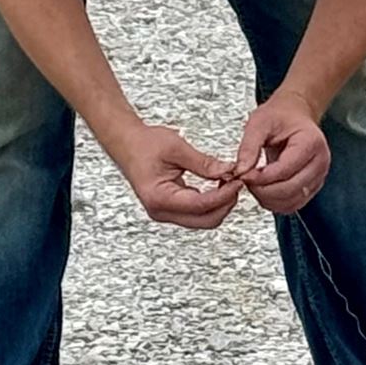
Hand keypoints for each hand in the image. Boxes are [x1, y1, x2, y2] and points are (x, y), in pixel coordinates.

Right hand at [115, 121, 242, 229]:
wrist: (127, 143)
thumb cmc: (144, 144)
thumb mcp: (177, 148)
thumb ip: (204, 163)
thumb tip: (229, 172)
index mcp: (159, 198)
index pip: (201, 205)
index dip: (224, 195)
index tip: (238, 182)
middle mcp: (161, 211)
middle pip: (205, 220)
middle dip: (225, 203)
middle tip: (237, 182)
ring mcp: (166, 212)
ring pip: (203, 220)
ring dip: (220, 204)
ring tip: (229, 182)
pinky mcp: (171, 208)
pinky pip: (197, 213)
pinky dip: (211, 202)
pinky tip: (219, 186)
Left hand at [236, 92, 330, 216]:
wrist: (295, 114)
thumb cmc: (281, 115)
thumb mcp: (259, 122)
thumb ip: (248, 147)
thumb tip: (241, 171)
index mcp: (310, 143)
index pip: (285, 170)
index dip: (261, 177)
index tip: (244, 174)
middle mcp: (319, 162)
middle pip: (290, 189)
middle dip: (263, 190)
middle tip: (247, 180)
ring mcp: (318, 177)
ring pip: (292, 201)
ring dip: (268, 199)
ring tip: (254, 184)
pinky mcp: (311, 186)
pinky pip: (294, 204)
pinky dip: (276, 202)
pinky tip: (264, 190)